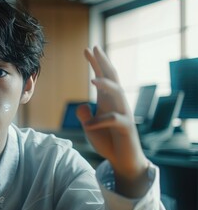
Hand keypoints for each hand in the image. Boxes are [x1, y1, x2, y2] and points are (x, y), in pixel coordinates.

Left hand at [76, 46, 148, 196]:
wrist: (122, 160)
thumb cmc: (107, 142)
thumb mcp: (90, 127)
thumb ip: (84, 115)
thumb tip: (82, 105)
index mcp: (107, 101)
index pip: (103, 77)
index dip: (96, 63)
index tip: (87, 49)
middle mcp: (117, 104)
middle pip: (113, 78)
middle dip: (104, 63)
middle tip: (95, 48)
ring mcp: (123, 114)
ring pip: (119, 94)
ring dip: (106, 85)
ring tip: (92, 79)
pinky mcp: (126, 128)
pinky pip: (114, 120)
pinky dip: (99, 121)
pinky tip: (88, 125)